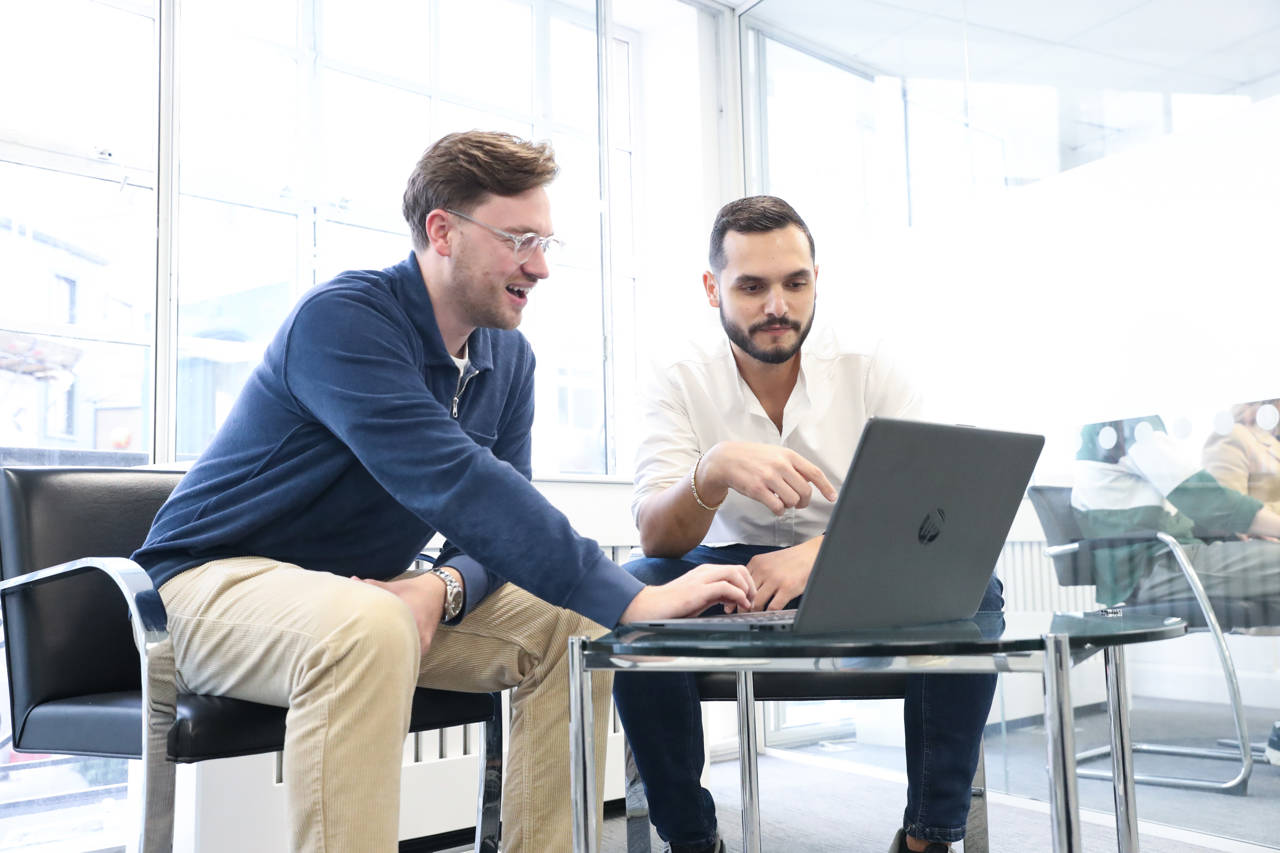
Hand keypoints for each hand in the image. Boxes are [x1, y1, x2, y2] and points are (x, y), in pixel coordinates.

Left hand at [357, 571, 453, 654]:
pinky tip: (387, 657)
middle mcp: (416, 631)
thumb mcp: (393, 587)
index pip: (384, 633)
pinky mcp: (425, 648)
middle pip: (393, 650)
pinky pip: (410, 657)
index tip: (356, 643)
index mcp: (406, 615)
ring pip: (403, 656)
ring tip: (373, 658)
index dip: (368, 640)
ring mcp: (422, 642)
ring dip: (389, 658)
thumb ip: (372, 585)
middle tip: (361, 654)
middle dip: (377, 652)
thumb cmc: (413, 590)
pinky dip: (399, 657)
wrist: (438, 592)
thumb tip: (352, 580)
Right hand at [619, 563, 755, 622]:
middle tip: (751, 601)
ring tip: (746, 604)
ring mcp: (702, 579)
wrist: (651, 607)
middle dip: (751, 585)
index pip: (735, 569)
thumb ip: (717, 595)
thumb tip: (734, 598)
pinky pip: (726, 586)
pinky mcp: (699, 590)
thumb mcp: (700, 598)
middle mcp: (706, 571)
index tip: (748, 599)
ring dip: (746, 589)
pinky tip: (737, 606)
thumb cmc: (673, 605)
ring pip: (735, 573)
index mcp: (706, 572)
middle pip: (739, 568)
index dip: (747, 583)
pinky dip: (738, 596)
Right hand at [701, 442, 836, 515]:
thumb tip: (810, 482)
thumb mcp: (776, 454)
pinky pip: (777, 507)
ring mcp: (768, 477)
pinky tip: (774, 507)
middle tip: (798, 503)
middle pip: (805, 491)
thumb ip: (793, 466)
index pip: (814, 473)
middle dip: (804, 501)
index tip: (832, 497)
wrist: (726, 459)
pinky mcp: (757, 489)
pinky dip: (779, 511)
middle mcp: (780, 465)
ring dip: (790, 506)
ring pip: (792, 501)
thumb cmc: (754, 457)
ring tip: (782, 502)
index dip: (826, 487)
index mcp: (788, 455)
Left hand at [743, 537, 821, 610]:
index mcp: (756, 563)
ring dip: (755, 612)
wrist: (810, 554)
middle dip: (742, 605)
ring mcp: (775, 579)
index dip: (736, 595)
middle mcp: (763, 570)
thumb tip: (744, 590)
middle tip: (742, 613)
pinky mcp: (788, 588)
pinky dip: (769, 613)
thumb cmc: (790, 560)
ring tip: (755, 616)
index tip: (734, 603)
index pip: (739, 583)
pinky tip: (770, 614)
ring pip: (757, 603)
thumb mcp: (768, 561)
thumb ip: (756, 573)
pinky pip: (773, 607)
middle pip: (745, 594)